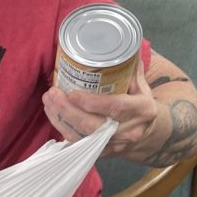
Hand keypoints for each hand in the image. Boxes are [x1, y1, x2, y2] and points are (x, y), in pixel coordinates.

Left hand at [42, 61, 158, 157]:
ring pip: (82, 137)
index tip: (72, 92)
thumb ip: (129, 67)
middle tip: (52, 93)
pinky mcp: (102, 153)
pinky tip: (52, 113)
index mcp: (142, 110)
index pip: (115, 108)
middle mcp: (128, 131)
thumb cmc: (140, 104)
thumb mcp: (141, 86)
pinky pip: (78, 143)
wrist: (149, 135)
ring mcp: (114, 145)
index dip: (91, 102)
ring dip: (60, 119)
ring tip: (47, 101)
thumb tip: (122, 44)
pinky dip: (62, 128)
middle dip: (67, 110)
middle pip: (93, 125)